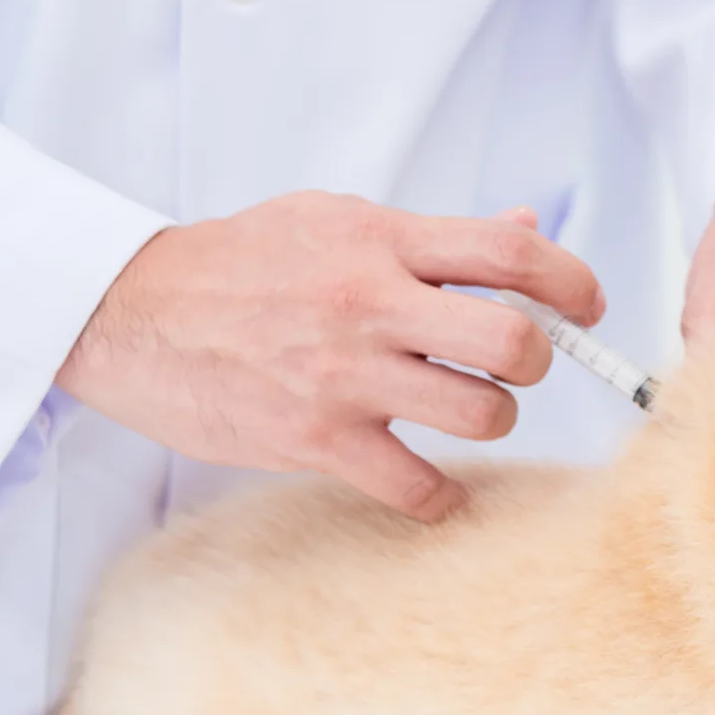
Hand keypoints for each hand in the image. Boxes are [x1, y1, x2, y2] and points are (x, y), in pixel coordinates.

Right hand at [55, 192, 602, 521]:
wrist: (130, 311)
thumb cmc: (238, 262)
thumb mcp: (334, 220)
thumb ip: (431, 234)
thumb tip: (522, 228)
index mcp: (382, 242)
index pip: (510, 251)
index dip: (570, 280)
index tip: (584, 304)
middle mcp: (371, 305)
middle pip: (511, 341)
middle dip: (537, 361)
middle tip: (516, 365)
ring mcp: (345, 377)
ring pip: (480, 414)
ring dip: (492, 420)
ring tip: (464, 409)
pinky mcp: (314, 440)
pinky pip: (417, 486)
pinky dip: (439, 494)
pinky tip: (429, 479)